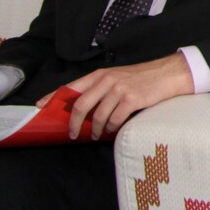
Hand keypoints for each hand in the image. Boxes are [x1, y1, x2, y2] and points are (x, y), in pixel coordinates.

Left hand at [39, 53, 193, 138]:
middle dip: (74, 123)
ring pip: (98, 116)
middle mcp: (107, 80)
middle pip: (80, 105)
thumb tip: (84, 108)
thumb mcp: (118, 77)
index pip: (71, 87)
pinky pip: (115, 119)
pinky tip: (113, 130)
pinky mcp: (131, 99)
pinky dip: (112, 128)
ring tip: (97, 135)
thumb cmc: (143, 78)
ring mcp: (119, 89)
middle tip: (73, 134)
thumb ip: (101, 88)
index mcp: (101, 75)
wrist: (168, 74)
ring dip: (95, 130)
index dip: (53, 98)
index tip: (40, 107)